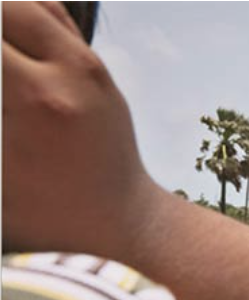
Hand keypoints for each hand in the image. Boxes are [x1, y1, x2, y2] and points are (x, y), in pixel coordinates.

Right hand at [3, 2, 160, 256]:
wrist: (123, 217)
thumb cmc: (49, 214)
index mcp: (35, 98)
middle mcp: (69, 70)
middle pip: (5, 11)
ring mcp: (87, 64)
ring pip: (29, 5)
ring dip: (1, 19)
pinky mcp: (96, 66)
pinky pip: (52, 16)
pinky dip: (20, 15)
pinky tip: (6, 40)